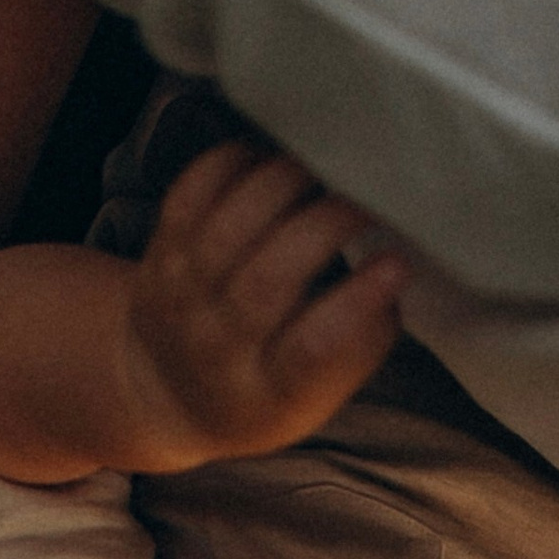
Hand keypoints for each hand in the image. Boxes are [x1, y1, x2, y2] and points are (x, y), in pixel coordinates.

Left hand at [118, 141, 407, 465]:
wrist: (168, 391)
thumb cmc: (268, 388)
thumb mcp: (319, 395)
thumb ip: (361, 341)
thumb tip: (395, 268)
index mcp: (267, 395)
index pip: (311, 349)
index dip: (358, 302)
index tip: (397, 263)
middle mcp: (215, 348)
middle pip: (267, 280)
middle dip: (326, 226)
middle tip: (367, 200)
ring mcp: (181, 297)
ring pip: (229, 227)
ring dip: (284, 184)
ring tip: (324, 171)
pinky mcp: (161, 250)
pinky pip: (194, 191)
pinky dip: (236, 165)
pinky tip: (271, 163)